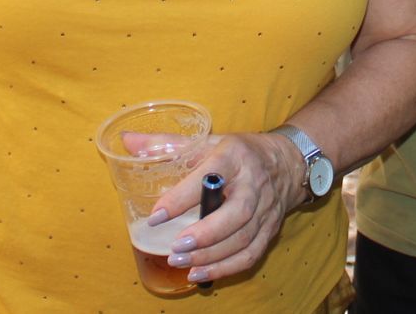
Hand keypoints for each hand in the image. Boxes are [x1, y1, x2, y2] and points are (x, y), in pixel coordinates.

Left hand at [146, 133, 303, 283]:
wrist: (287, 162)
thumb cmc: (240, 152)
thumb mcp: (207, 140)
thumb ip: (167, 144)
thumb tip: (128, 142)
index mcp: (234, 156)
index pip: (209, 175)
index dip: (182, 198)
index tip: (156, 216)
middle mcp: (253, 183)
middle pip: (236, 213)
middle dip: (205, 234)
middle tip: (175, 247)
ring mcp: (265, 208)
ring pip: (243, 238)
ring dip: (211, 256)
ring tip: (180, 262)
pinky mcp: (270, 228)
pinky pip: (251, 254)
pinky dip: (226, 268)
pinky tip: (201, 274)